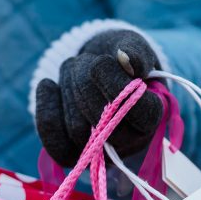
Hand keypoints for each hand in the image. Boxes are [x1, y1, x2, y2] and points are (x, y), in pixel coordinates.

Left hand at [35, 29, 162, 165]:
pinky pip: (56, 145)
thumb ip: (135, 50)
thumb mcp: (129, 45)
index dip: (116, 88)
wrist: (96, 69)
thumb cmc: (117, 58)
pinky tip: (47, 84)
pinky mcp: (74, 154)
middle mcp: (130, 140)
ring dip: (68, 91)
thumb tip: (127, 58)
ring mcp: (101, 151)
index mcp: (153, 114)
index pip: (141, 112)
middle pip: (104, 124)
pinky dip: (47, 112)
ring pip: (77, 130)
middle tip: (84, 60)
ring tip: (73, 67)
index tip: (100, 62)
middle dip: (86, 85)